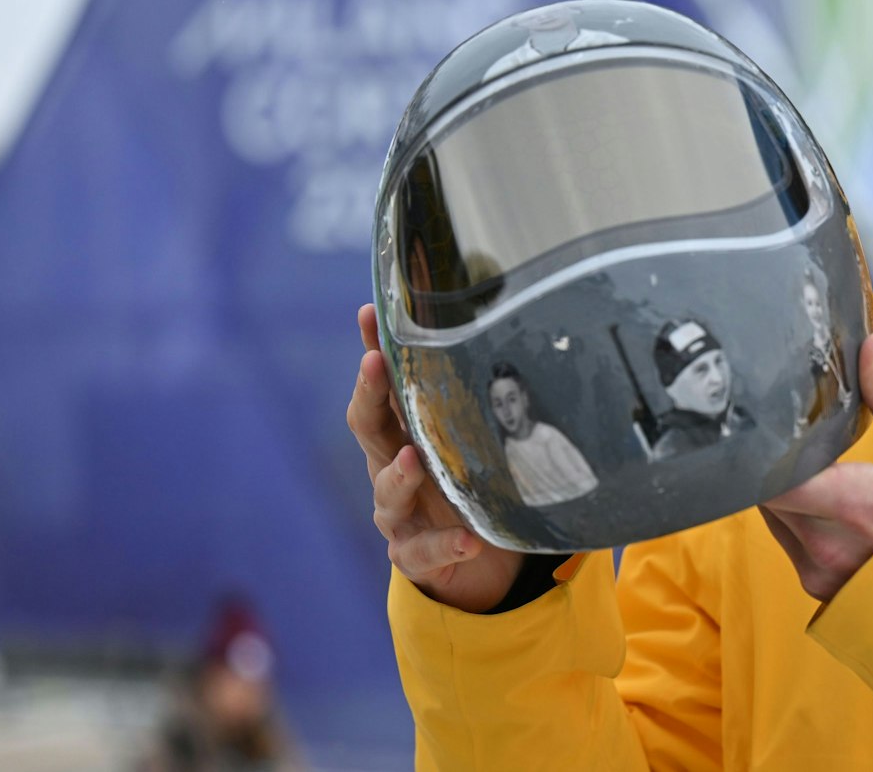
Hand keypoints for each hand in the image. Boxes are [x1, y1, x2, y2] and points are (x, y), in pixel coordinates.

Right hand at [347, 304, 521, 612]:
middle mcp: (390, 468)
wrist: (476, 558)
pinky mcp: (415, 555)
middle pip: (369, 429)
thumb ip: (475, 401)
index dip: (373, 351)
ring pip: (388, 493)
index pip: (380, 388)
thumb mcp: (471, 439)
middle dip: (369, 395)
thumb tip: (503, 332)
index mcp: (402, 434)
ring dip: (399, 475)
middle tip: (374, 365)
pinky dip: (446, 545)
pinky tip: (468, 540)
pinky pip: (424, 551)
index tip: (370, 313)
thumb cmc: (468, 483)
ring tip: (414, 460)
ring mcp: (399, 515)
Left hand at [760, 334, 872, 600]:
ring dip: (783, 489)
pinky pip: (786, 540)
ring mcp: (820, 573)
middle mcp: (826, 546)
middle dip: (774, 462)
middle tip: (791, 432)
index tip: (766, 421)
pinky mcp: (817, 588)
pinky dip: (796, 516)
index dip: (759, 449)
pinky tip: (824, 501)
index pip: (768, 477)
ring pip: (772, 516)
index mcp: (853, 505)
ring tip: (813, 465)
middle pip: (764, 492)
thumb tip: (870, 345)